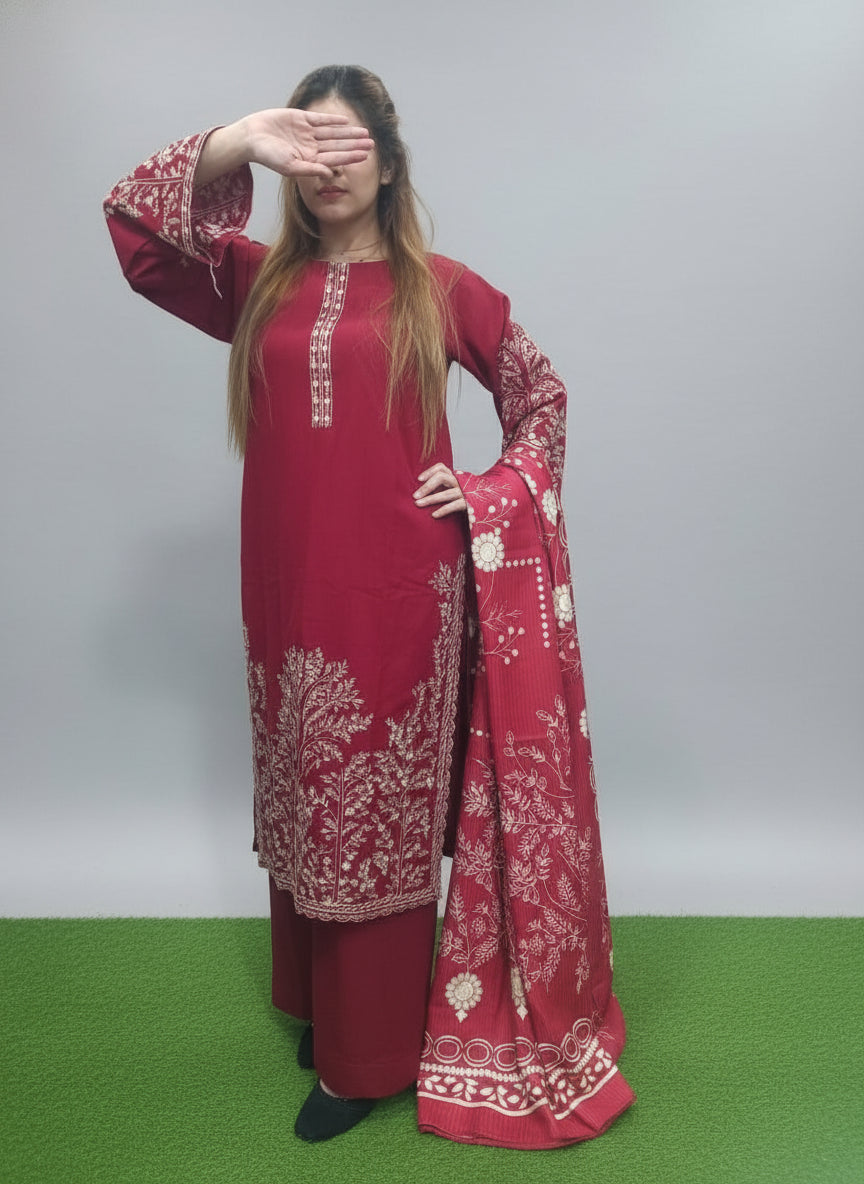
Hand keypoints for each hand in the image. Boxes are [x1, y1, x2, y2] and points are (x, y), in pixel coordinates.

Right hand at [244, 108, 373, 178]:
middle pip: (338, 144)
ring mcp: (307, 132)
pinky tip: (346, 120)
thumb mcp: (290, 166)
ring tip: (364, 132)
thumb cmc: (268, 156)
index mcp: (310, 160)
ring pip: (332, 132)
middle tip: (372, 143)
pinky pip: (320, 119)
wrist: (251, 137)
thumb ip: (311, 169)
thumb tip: (331, 173)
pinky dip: (332, 120)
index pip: (335, 158)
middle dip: (354, 144)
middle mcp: (311, 146)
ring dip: (348, 132)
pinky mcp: (300, 118)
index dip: (351, 156)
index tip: (366, 156)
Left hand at [413, 463, 466, 518]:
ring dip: (430, 499)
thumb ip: (440, 487)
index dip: (429, 471)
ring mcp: (465, 492)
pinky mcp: (469, 504)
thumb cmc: (462, 499)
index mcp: (454, 476)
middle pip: (441, 477)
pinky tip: (434, 515)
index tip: (419, 479)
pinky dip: (443, 510)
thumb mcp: (452, 489)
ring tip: (418, 504)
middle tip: (415, 496)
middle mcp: (459, 482)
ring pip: (446, 493)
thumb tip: (420, 492)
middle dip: (426, 487)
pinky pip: (454, 506)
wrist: (483, 505)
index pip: (441, 468)